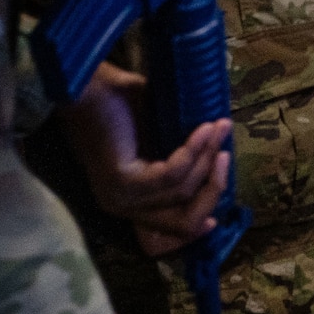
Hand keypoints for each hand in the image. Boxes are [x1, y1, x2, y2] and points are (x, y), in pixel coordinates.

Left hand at [61, 62, 231, 256]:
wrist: (88, 85)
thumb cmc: (121, 105)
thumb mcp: (159, 135)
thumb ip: (182, 156)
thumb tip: (220, 156)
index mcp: (130, 200)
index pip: (172, 228)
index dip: (200, 219)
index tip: (219, 213)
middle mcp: (123, 206)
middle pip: (183, 221)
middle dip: (213, 189)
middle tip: (225, 153)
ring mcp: (120, 197)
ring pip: (183, 192)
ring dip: (207, 158)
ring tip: (219, 126)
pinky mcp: (122, 181)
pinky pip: (172, 174)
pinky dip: (194, 151)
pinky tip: (204, 129)